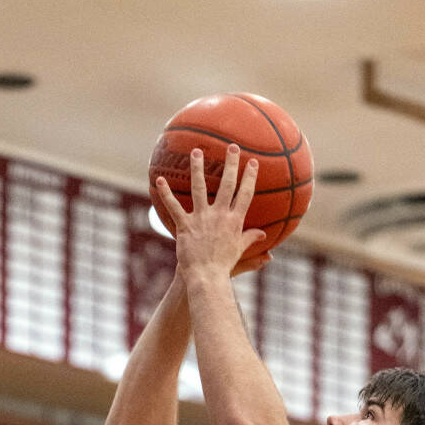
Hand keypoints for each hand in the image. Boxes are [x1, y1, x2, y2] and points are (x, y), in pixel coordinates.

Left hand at [155, 145, 272, 278]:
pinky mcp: (186, 226)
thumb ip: (250, 239)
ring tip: (196, 151)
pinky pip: (174, 207)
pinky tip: (160, 179)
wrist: (206, 278)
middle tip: (232, 146)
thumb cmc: (223, 267)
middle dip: (230, 164)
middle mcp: (219, 216)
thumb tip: (264, 236)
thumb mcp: (240, 252)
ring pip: (200, 188)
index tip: (252, 161)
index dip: (250, 177)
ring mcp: (202, 219)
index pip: (245, 194)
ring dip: (198, 168)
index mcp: (234, 221)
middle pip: (227, 185)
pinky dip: (166, 193)